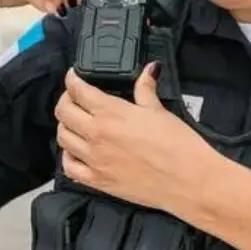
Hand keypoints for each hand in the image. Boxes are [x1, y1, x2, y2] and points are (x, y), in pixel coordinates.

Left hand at [54, 64, 214, 211]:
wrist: (188, 180)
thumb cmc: (177, 143)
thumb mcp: (159, 110)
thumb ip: (146, 88)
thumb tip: (149, 69)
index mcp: (111, 112)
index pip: (78, 90)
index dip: (72, 79)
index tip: (74, 76)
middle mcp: (96, 134)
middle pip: (63, 112)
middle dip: (66, 100)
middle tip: (74, 97)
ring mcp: (94, 159)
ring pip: (62, 137)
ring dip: (65, 126)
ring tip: (76, 123)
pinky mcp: (97, 181)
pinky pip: (69, 167)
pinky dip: (68, 156)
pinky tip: (76, 151)